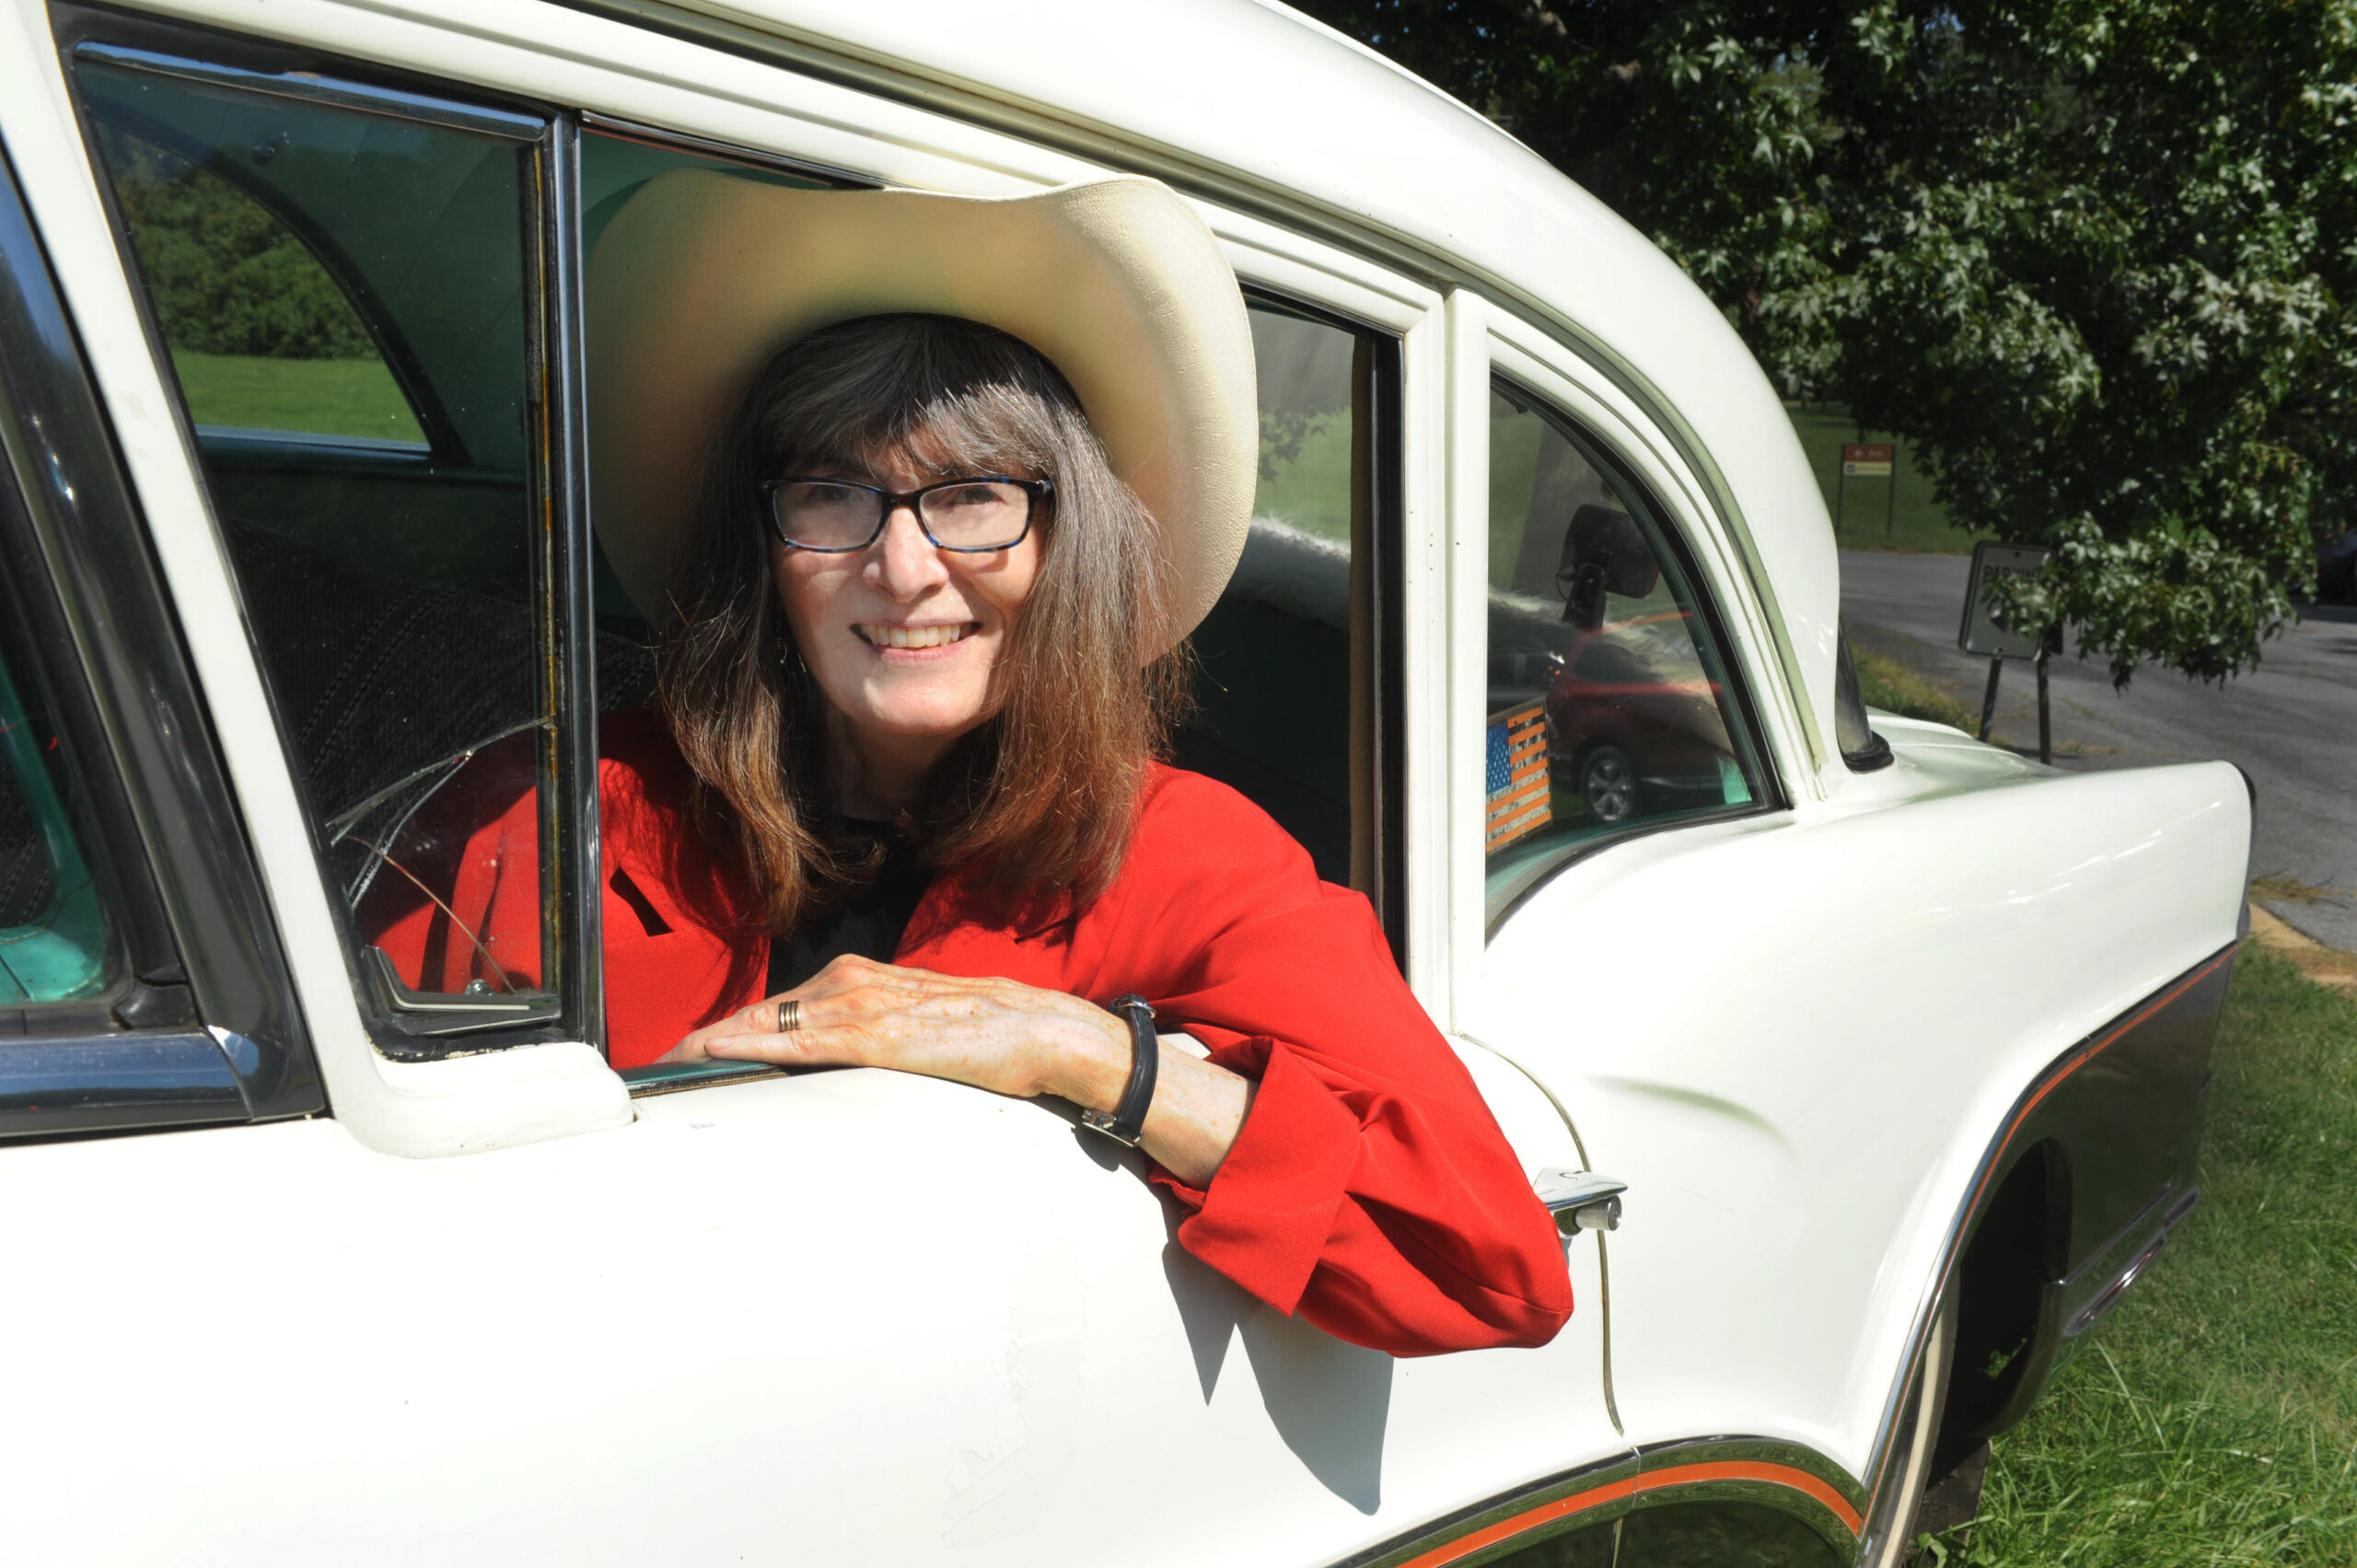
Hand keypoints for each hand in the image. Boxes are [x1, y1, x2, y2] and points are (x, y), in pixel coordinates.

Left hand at [658, 954, 1255, 1185]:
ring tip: (664, 1071)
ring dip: (712, 1048)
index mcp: (852, 985)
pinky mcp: (879, 1033)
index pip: (768, 1013)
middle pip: (754, 1017)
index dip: (715, 1037)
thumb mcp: (907, 1036)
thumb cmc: (978, 1038)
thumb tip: (818, 1076)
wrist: (1038, 1031)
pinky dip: (755, 1047)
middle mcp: (847, 984)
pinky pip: (803, 1042)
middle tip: (647, 1075)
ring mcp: (860, 1005)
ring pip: (767, 1025)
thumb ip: (860, 1048)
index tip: (671, 1060)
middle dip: (699, 1046)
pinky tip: (719, 1055)